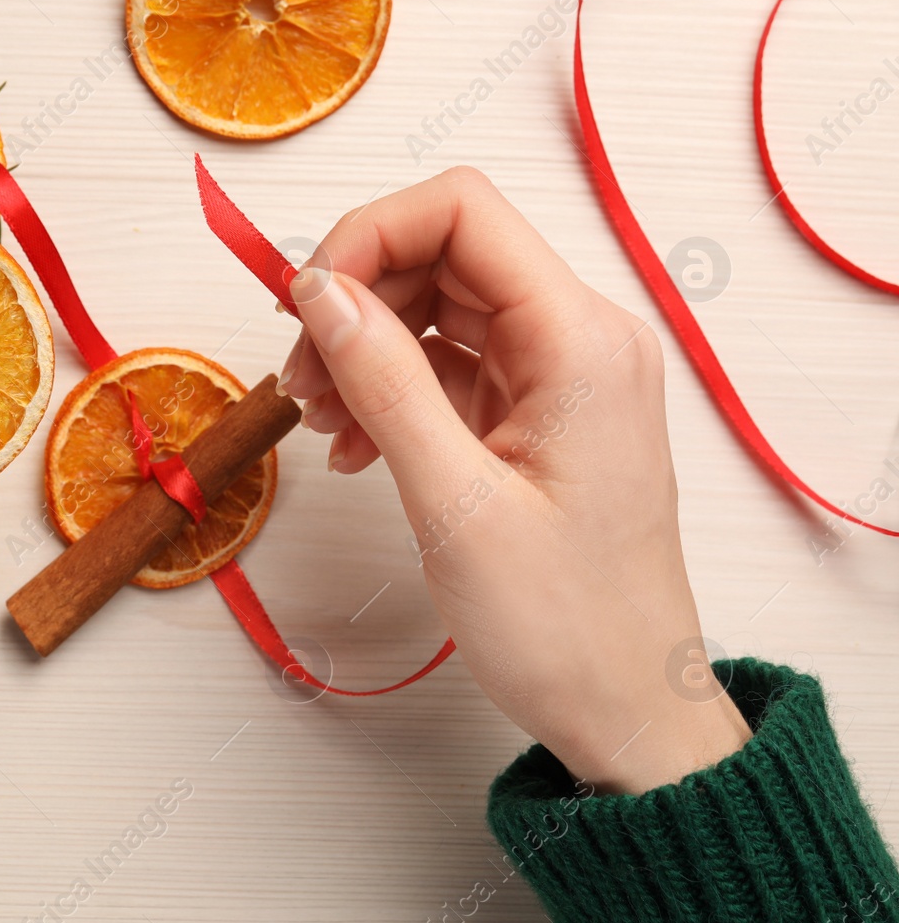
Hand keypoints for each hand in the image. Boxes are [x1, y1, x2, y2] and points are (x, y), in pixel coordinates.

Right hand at [281, 167, 749, 794]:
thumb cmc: (564, 625)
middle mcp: (579, 340)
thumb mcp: (454, 503)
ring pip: (437, 311)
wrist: (625, 709)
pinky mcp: (536, 416)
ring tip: (319, 422)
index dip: (367, 235)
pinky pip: (447, 367)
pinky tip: (354, 447)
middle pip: (442, 255)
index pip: (462, 213)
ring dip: (363, 350)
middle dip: (355, 301)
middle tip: (297, 380)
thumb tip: (319, 291)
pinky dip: (389, 391)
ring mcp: (559, 378)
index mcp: (581, 341)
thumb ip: (384, 382)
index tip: (301, 303)